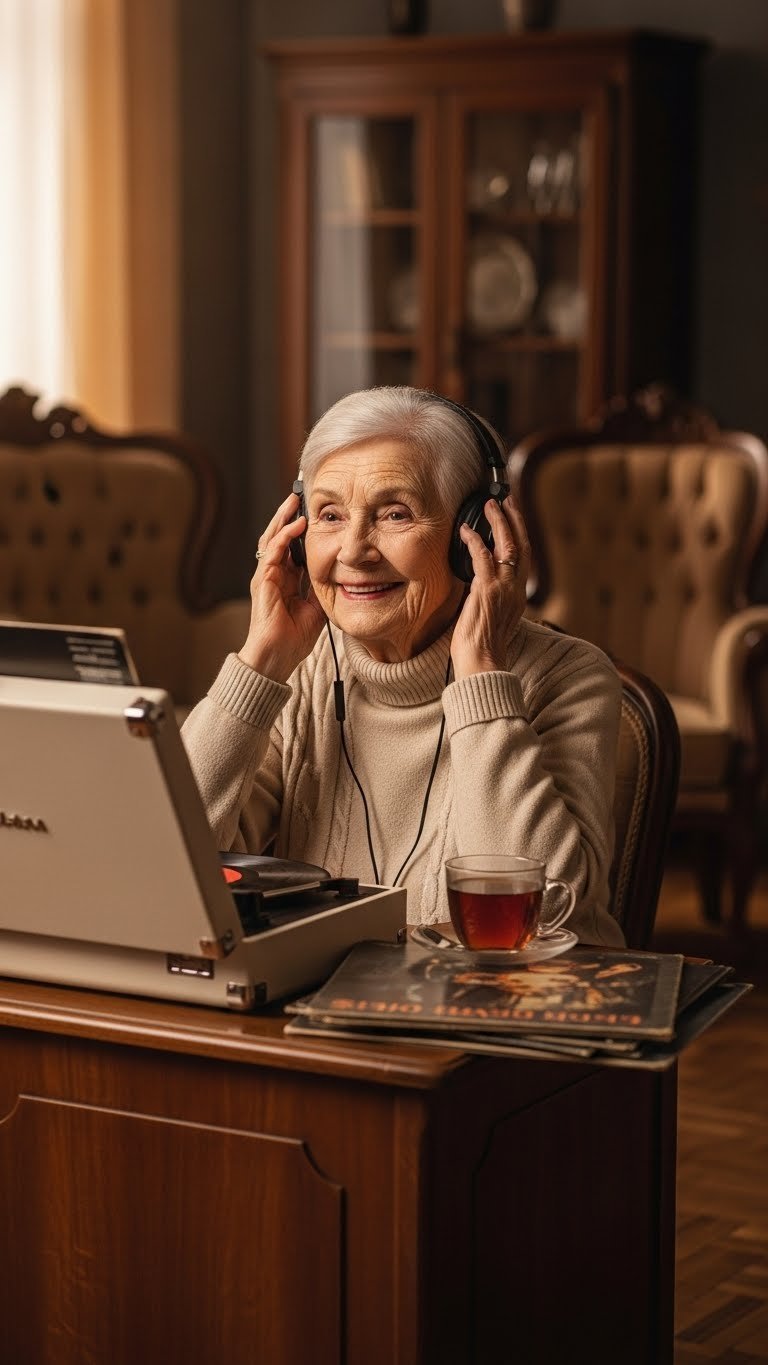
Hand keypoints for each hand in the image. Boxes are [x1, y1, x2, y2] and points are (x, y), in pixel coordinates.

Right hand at [238, 493, 325, 681]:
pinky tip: (296, 524)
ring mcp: (266, 576)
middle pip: (279, 536)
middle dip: (288, 515)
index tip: (314, 513)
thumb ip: (323, 588)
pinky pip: (272, 552)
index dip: (299, 529)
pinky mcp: (262, 581)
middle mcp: (273, 574)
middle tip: (299, 495)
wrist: (277, 657)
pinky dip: (284, 536)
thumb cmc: (294, 638)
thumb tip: (341, 573)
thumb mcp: (317, 607)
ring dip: (283, 518)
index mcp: (286, 580)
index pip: (291, 546)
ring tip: (294, 500)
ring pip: (272, 538)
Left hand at [450, 496, 530, 678]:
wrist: (481, 663)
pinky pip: (483, 557)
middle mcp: (516, 590)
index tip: (512, 518)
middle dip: (514, 520)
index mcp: (518, 596)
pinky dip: (475, 541)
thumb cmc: (480, 647)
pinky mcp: (488, 591)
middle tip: (506, 501)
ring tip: (491, 506)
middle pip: (522, 545)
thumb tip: (476, 584)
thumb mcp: (489, 617)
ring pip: (508, 546)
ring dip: (499, 522)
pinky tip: (467, 531)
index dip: (519, 535)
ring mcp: (504, 589)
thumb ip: (488, 597)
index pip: (524, 558)